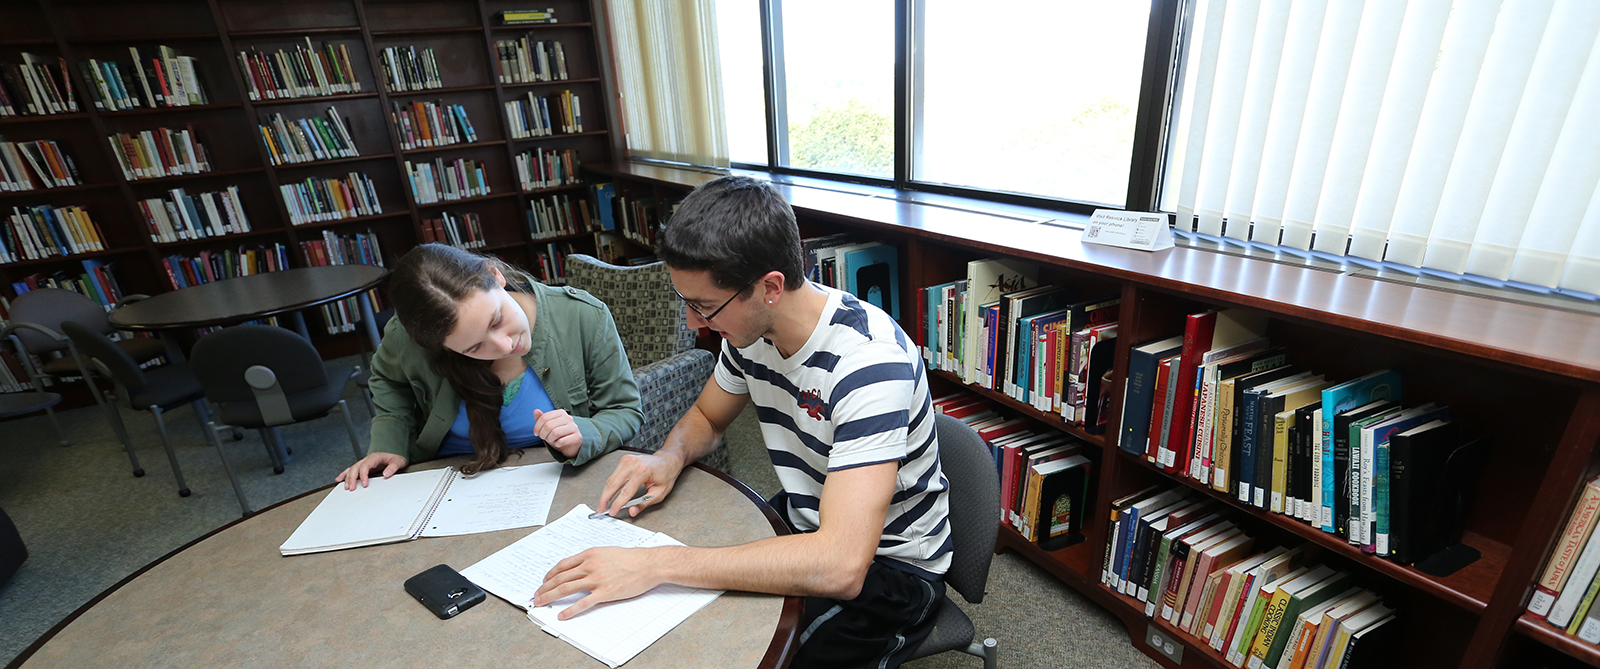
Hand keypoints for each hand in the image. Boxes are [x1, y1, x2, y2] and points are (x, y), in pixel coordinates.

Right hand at [335, 452, 407, 489]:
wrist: (396, 457)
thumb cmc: (396, 459)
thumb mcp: (398, 462)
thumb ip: (393, 467)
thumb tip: (386, 474)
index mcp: (375, 457)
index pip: (365, 466)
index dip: (363, 475)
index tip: (365, 484)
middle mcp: (367, 459)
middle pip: (355, 467)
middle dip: (352, 478)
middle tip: (352, 488)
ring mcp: (364, 462)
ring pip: (352, 469)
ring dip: (348, 478)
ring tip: (347, 487)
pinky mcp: (363, 467)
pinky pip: (351, 469)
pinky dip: (344, 474)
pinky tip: (339, 479)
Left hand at [533, 409, 582, 456]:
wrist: (570, 445)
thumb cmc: (557, 435)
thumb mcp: (547, 426)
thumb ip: (541, 418)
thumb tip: (536, 410)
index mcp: (561, 413)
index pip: (544, 417)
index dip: (537, 427)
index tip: (536, 433)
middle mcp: (569, 418)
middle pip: (548, 425)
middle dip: (542, 434)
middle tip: (544, 438)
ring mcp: (574, 427)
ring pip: (555, 433)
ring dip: (549, 439)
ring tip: (551, 440)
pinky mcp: (577, 437)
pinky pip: (562, 441)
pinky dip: (557, 444)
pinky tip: (558, 444)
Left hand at [534, 546, 663, 619]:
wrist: (648, 564)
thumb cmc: (632, 558)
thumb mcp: (607, 552)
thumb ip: (593, 559)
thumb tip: (581, 567)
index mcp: (590, 554)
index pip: (563, 565)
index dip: (550, 574)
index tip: (544, 581)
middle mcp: (590, 566)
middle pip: (560, 578)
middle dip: (545, 588)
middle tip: (537, 596)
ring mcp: (596, 579)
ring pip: (566, 589)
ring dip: (550, 597)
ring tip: (541, 603)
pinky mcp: (604, 593)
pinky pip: (582, 603)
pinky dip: (570, 610)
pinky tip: (562, 615)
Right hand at [596, 452, 682, 517]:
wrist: (668, 460)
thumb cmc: (666, 475)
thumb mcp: (659, 493)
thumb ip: (644, 503)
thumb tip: (631, 511)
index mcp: (642, 472)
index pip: (626, 492)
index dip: (617, 504)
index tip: (612, 512)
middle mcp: (632, 464)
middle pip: (613, 484)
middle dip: (605, 499)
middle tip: (601, 509)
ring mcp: (627, 460)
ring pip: (611, 479)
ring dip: (605, 493)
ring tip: (603, 504)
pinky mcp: (624, 460)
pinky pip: (613, 475)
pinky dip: (610, 486)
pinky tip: (608, 494)